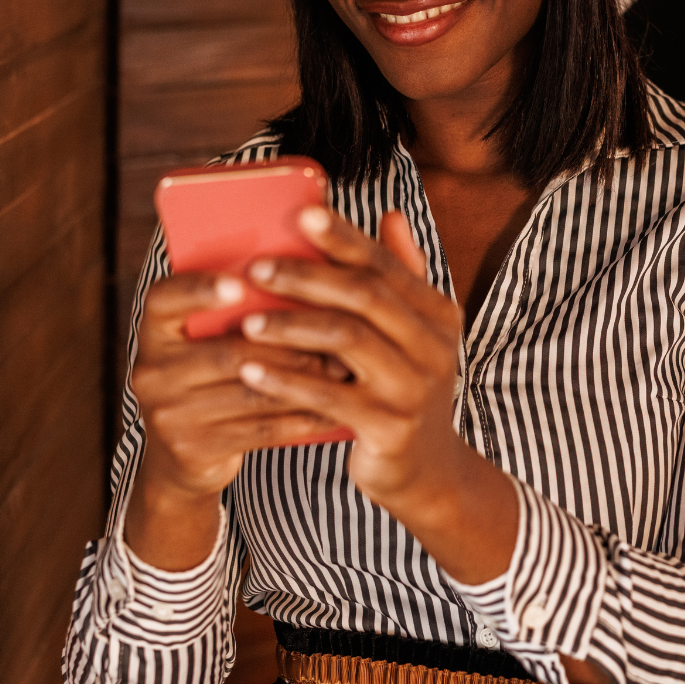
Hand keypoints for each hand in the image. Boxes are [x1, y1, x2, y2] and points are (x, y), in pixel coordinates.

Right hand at [123, 269, 347, 569]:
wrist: (182, 454)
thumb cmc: (212, 376)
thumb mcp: (209, 339)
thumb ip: (239, 308)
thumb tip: (302, 269)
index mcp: (154, 331)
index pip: (165, 299)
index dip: (200, 290)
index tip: (240, 284)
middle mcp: (152, 371)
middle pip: (228, 351)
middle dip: (290, 342)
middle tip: (342, 332)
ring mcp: (168, 415)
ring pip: (251, 390)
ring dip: (305, 379)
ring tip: (345, 369)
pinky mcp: (193, 450)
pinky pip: (259, 430)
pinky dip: (301, 417)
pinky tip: (333, 409)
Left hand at [238, 207, 467, 503]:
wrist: (428, 470)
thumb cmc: (406, 388)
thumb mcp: (415, 333)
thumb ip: (403, 275)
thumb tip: (391, 214)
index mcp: (437, 313)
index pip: (386, 265)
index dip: (344, 237)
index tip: (301, 213)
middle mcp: (434, 345)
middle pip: (366, 295)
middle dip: (307, 277)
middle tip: (256, 269)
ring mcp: (415, 387)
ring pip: (348, 340)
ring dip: (292, 327)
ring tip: (246, 322)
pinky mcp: (391, 426)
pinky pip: (332, 396)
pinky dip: (289, 381)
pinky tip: (252, 371)